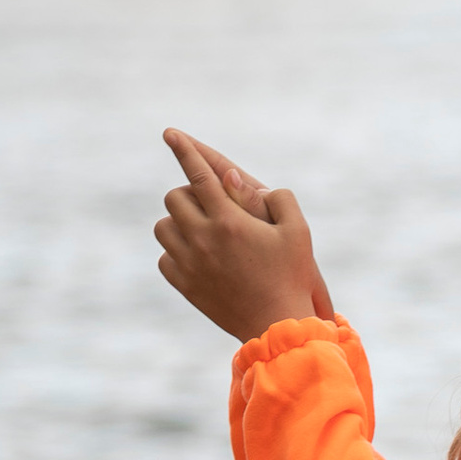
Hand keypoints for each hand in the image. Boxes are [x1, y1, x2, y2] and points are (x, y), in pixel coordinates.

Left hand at [155, 127, 335, 339]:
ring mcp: (190, 263)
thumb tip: (240, 180)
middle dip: (188, 194)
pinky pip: (164, 257)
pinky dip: (175, 252)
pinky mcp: (184, 285)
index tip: (170, 133)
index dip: (185, 150)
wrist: (276, 326)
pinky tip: (197, 257)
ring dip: (178, 222)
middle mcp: (203, 239)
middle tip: (208, 205)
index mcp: (229, 221)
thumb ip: (276, 198)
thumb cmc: (291, 277)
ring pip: (162, 227)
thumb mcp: (298, 232)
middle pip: (174, 197)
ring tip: (200, 231)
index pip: (199, 174)